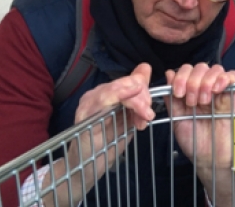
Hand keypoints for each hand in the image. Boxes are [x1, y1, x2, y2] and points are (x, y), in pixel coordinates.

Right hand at [40, 64, 153, 205]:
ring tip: (144, 116)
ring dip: (135, 102)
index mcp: (105, 93)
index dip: (144, 90)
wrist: (88, 167)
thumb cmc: (108, 142)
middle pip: (124, 83)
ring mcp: (87, 104)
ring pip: (115, 89)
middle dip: (142, 97)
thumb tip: (145, 68)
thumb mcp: (128, 117)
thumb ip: (137, 95)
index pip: (129, 81)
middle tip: (149, 114)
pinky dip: (121, 104)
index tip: (150, 109)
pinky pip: (103, 101)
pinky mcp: (84, 117)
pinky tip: (134, 116)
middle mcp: (94, 94)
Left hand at [165, 63, 234, 202]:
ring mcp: (220, 91)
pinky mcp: (234, 95)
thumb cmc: (194, 142)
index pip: (187, 70)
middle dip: (193, 80)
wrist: (211, 159)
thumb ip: (172, 99)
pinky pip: (233, 76)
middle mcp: (205, 89)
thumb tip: (169, 74)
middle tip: (192, 100)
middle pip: (201, 67)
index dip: (182, 76)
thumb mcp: (177, 120)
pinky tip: (218, 89)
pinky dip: (225, 77)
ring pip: (216, 69)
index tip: (179, 93)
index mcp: (190, 92)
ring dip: (207, 81)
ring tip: (204, 100)